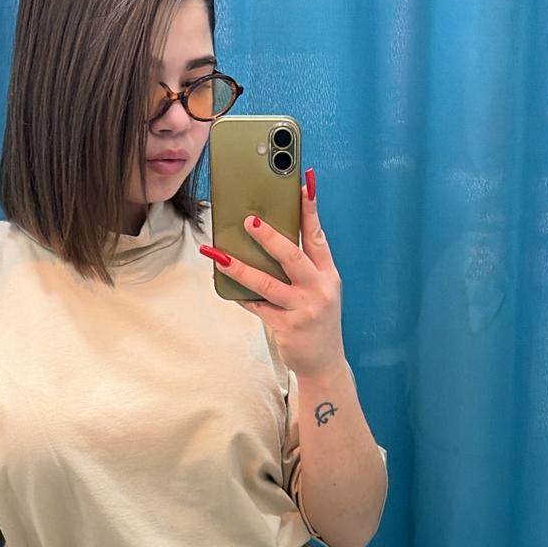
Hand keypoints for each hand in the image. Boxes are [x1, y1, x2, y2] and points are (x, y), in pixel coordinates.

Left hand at [200, 172, 345, 378]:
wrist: (324, 362)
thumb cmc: (316, 320)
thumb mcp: (320, 290)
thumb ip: (302, 267)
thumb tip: (267, 240)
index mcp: (328, 273)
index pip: (317, 235)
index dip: (310, 209)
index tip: (303, 184)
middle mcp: (319, 288)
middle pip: (292, 256)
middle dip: (268, 237)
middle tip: (248, 221)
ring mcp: (304, 309)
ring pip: (267, 284)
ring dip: (240, 267)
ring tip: (219, 255)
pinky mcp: (288, 327)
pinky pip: (257, 307)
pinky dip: (241, 295)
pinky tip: (225, 285)